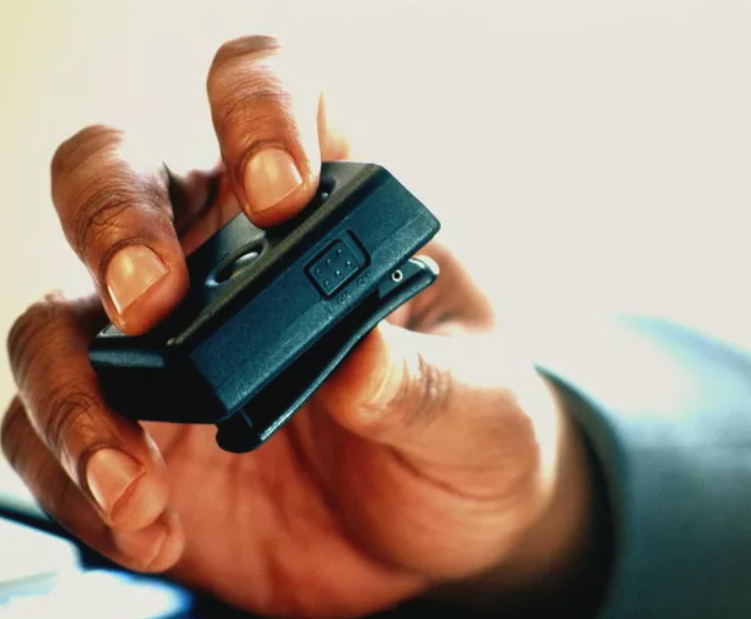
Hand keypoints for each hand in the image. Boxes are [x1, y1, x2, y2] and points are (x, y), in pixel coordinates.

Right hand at [2, 36, 600, 617]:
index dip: (259, 113)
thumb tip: (359, 365)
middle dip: (117, 223)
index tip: (278, 191)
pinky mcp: (141, 431)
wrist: (447, 532)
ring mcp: (174, 346)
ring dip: (76, 383)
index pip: (275, 99)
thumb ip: (431, 385)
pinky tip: (146, 526)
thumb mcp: (485, 408)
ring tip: (132, 472)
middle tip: (151, 301)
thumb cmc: (476, 436)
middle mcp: (232, 259)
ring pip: (62, 315)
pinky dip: (81, 478)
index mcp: (330, 216)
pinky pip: (63, 434)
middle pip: (121, 178)